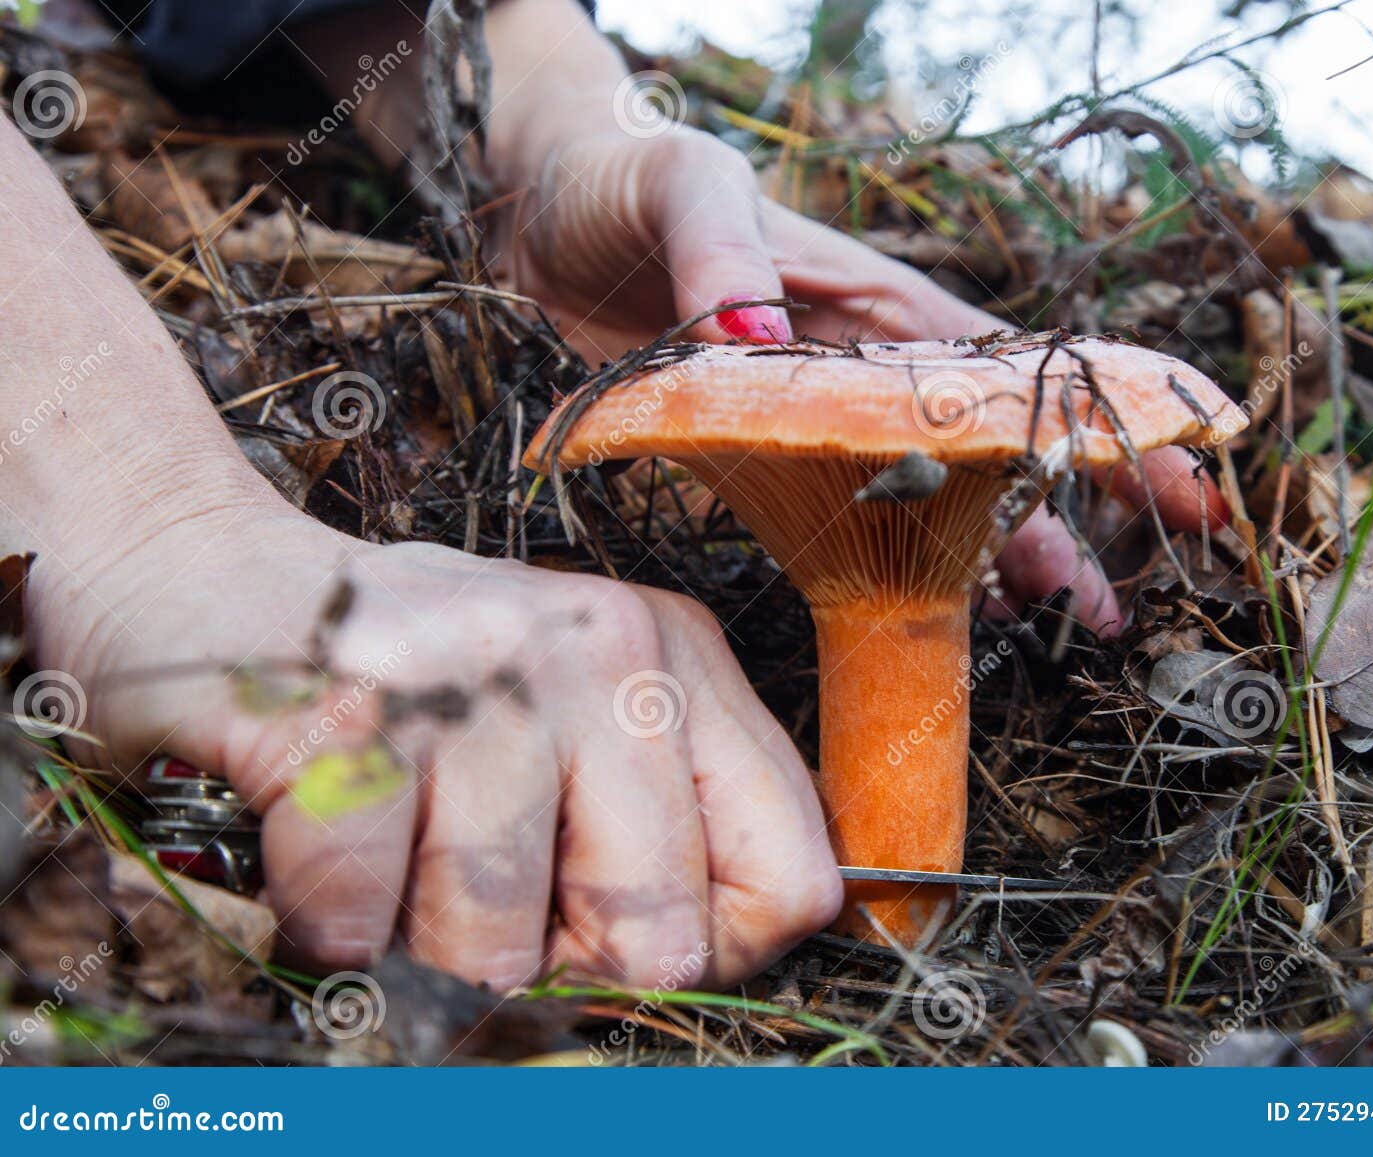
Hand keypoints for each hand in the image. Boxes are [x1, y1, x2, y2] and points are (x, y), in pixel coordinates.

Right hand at [30, 503, 840, 990]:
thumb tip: (690, 983)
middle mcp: (610, 649)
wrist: (193, 564)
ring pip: (499, 949)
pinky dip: (322, 924)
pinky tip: (315, 841)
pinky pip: (362, 922)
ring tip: (387, 855)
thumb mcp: (569, 724)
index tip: (611, 942)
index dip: (704, 958)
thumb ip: (653, 830)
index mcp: (683, 658)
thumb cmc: (403, 686)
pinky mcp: (357, 705)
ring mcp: (487, 673)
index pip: (791, 881)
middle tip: (472, 905)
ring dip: (419, 949)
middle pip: (659, 939)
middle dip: (554, 972)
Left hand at [488, 121, 1228, 634]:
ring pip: (929, 500)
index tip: (1183, 485)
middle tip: (1116, 608)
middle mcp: (864, 371)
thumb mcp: (685, 186)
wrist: (540, 206)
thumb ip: (726, 254)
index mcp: (879, 304)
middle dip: (1067, 522)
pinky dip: (894, 565)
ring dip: (995, 559)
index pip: (1014, 374)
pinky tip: (933, 604)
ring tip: (1054, 621)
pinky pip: (840, 521)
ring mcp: (814, 423)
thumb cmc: (625, 175)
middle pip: (989, 456)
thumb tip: (762, 332)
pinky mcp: (755, 459)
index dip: (1104, 429)